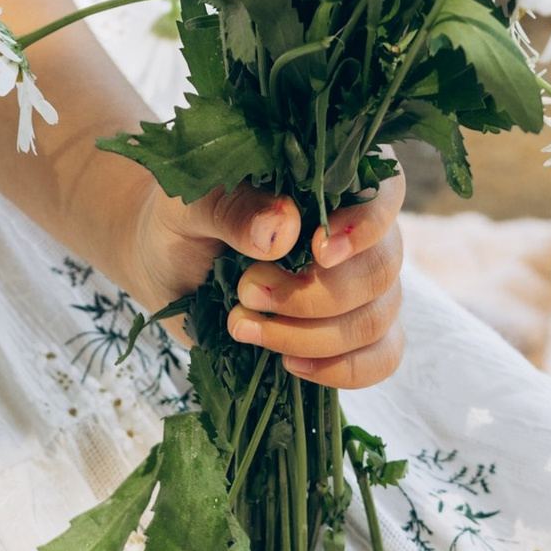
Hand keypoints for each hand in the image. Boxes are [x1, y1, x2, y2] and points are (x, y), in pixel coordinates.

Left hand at [111, 157, 405, 393]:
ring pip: (376, 319)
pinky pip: (381, 357)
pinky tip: (290, 364)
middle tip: (247, 291)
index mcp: (332, 180)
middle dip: (313, 295)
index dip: (364, 227)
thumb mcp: (190, 204)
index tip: (318, 251)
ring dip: (311, 335)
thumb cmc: (182, 219)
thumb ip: (233, 209)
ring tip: (243, 326)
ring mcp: (360, 285)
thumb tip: (283, 228)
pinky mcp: (350, 332)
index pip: (385, 194)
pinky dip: (342, 370)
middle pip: (380, 270)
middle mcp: (359, 231)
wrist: (166, 265)